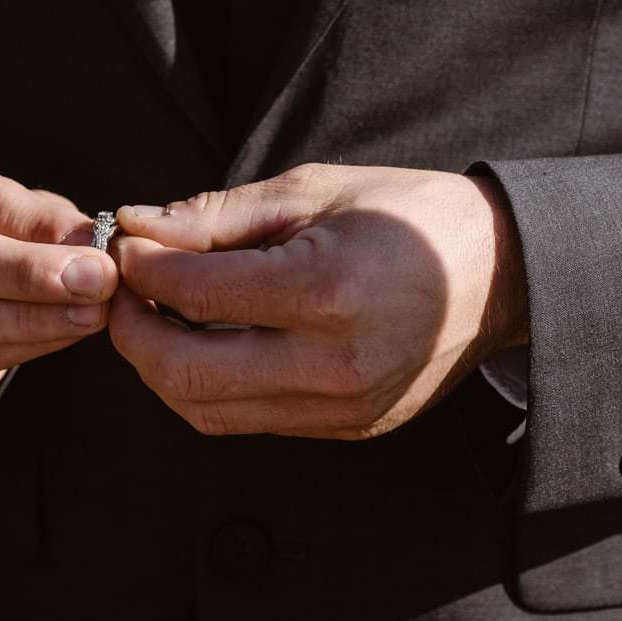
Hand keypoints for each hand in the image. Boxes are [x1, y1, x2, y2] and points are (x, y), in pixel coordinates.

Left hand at [108, 163, 527, 438]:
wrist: (500, 273)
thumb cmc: (407, 216)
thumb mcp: (311, 191)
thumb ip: (216, 216)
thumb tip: (136, 226)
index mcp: (325, 292)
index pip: (194, 294)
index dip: (142, 268)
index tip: (126, 244)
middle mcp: (331, 364)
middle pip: (183, 376)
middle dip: (132, 334)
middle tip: (121, 294)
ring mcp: (340, 408)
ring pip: (207, 411)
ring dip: (162, 368)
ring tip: (155, 318)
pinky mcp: (346, 429)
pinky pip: (249, 419)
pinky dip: (210, 385)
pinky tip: (206, 342)